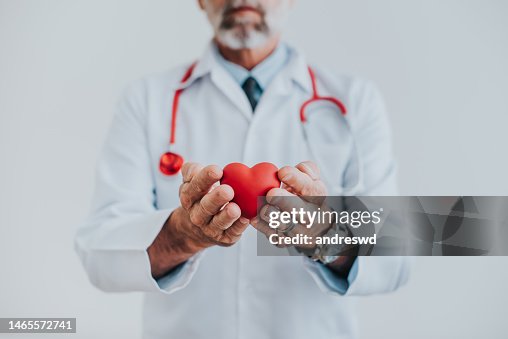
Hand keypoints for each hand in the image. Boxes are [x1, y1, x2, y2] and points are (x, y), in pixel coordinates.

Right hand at [148, 163, 248, 277]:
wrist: (195, 228)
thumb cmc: (200, 197)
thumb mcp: (191, 182)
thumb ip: (191, 171)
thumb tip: (195, 169)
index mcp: (189, 197)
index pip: (194, 187)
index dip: (205, 178)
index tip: (217, 170)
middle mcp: (197, 214)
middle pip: (206, 207)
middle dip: (216, 199)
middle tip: (228, 190)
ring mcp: (210, 227)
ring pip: (218, 222)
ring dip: (227, 216)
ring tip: (235, 209)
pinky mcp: (224, 238)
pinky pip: (232, 233)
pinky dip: (239, 227)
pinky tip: (247, 219)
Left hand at [251, 161, 330, 248]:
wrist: (314, 228)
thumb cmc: (307, 198)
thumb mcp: (312, 181)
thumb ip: (307, 170)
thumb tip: (296, 169)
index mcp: (318, 199)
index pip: (311, 189)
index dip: (297, 180)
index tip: (282, 172)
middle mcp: (310, 217)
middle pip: (298, 210)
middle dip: (284, 201)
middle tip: (271, 193)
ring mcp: (297, 232)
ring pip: (282, 224)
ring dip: (270, 214)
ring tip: (263, 205)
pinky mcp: (283, 241)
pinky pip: (270, 234)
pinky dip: (261, 225)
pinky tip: (254, 218)